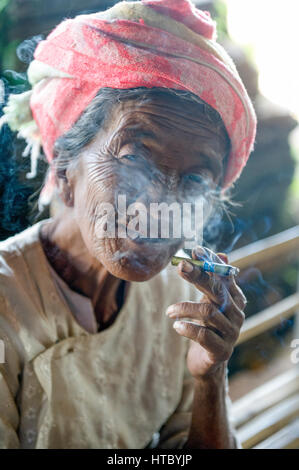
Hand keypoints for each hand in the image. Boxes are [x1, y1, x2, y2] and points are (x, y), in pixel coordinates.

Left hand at [166, 248, 245, 378]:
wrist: (209, 363)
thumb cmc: (208, 327)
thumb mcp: (210, 302)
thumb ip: (214, 280)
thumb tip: (222, 255)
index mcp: (235, 298)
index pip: (225, 275)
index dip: (211, 262)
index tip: (194, 251)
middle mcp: (236, 314)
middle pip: (217, 290)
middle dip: (198, 276)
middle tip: (180, 267)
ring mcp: (231, 333)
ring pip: (208, 312)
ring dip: (185, 308)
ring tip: (169, 311)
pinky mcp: (221, 351)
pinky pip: (203, 336)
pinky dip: (187, 328)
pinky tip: (176, 326)